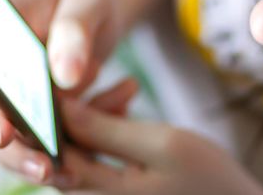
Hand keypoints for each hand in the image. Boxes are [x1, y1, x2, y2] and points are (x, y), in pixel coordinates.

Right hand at [0, 0, 123, 181]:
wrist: (94, 18)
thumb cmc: (83, 2)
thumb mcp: (86, 1)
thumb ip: (74, 29)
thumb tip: (64, 76)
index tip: (4, 133)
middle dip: (17, 150)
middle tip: (47, 170)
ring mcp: (15, 98)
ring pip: (20, 139)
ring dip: (51, 156)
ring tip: (82, 167)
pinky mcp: (38, 117)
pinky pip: (57, 139)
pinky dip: (86, 138)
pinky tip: (120, 102)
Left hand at [56, 100, 262, 194]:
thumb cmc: (209, 180)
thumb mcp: (161, 145)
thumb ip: (105, 131)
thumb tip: (61, 110)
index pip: (55, 153)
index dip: (53, 113)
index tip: (63, 79)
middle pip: (68, 149)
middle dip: (83, 110)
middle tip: (106, 82)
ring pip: (83, 148)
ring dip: (98, 117)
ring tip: (127, 89)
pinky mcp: (117, 191)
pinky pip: (98, 155)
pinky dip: (108, 130)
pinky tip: (125, 107)